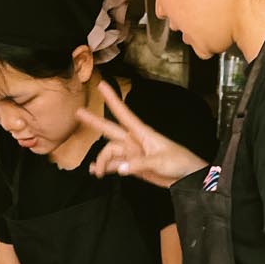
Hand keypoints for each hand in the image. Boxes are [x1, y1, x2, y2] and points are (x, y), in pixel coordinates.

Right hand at [78, 82, 206, 189]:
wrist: (186, 177)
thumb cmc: (179, 162)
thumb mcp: (161, 161)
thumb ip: (139, 165)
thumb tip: (120, 169)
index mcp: (142, 133)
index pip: (123, 113)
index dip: (112, 99)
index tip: (102, 85)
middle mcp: (134, 141)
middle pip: (110, 129)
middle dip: (94, 122)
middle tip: (78, 113)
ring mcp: (132, 153)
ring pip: (110, 152)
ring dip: (102, 162)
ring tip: (97, 173)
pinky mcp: (132, 166)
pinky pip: (114, 166)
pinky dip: (105, 168)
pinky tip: (97, 172)